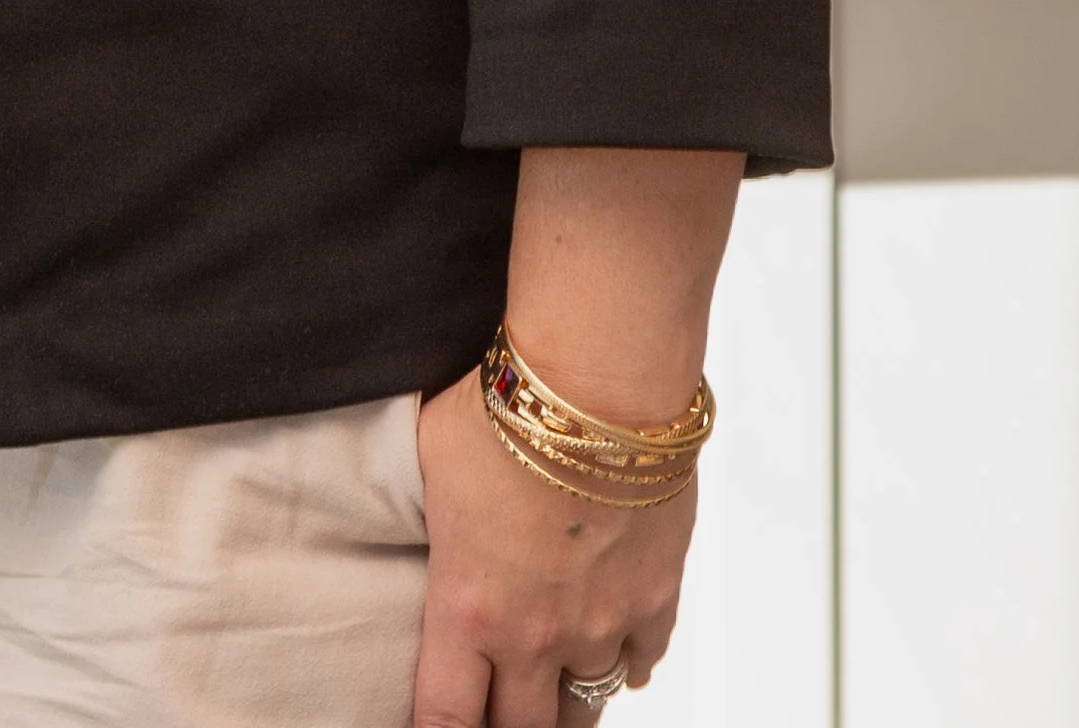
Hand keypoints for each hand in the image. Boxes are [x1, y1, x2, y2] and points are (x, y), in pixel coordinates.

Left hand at [411, 366, 691, 727]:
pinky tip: (612, 646)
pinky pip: (641, 662)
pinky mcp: (655, 598)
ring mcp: (603, 623)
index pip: (446, 718)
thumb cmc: (505, 409)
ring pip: (586, 706)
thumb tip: (423, 522)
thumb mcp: (430, 461)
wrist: (600, 385)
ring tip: (552, 688)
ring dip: (565, 700)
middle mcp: (537, 634)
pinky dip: (625, 661)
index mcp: (469, 607)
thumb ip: (432, 520)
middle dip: (506, 726)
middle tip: (498, 707)